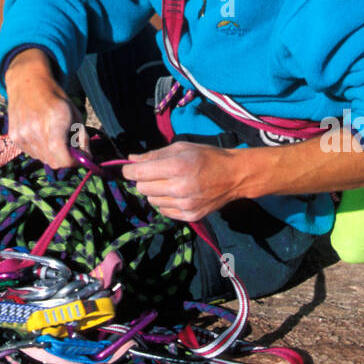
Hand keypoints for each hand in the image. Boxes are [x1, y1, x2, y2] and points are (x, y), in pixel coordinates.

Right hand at [5, 49, 89, 169]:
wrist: (27, 84)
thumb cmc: (55, 98)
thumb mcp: (75, 113)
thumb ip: (82, 137)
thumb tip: (85, 158)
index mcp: (56, 120)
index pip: (62, 157)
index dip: (73, 162)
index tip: (79, 158)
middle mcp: (36, 129)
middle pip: (53, 162)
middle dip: (64, 159)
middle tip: (68, 147)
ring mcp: (23, 134)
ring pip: (42, 159)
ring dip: (51, 154)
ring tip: (52, 136)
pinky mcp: (14, 137)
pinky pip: (31, 153)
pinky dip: (39, 149)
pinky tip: (40, 134)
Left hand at [121, 141, 248, 221]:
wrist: (234, 175)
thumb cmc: (207, 157)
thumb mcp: (181, 148)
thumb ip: (154, 154)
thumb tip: (131, 159)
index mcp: (177, 166)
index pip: (139, 173)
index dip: (129, 170)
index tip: (129, 169)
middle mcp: (179, 188)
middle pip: (142, 188)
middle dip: (144, 180)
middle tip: (155, 174)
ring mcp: (185, 204)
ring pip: (152, 201)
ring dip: (155, 192)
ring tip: (170, 183)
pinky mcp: (190, 216)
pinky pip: (164, 211)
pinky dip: (165, 202)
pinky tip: (177, 194)